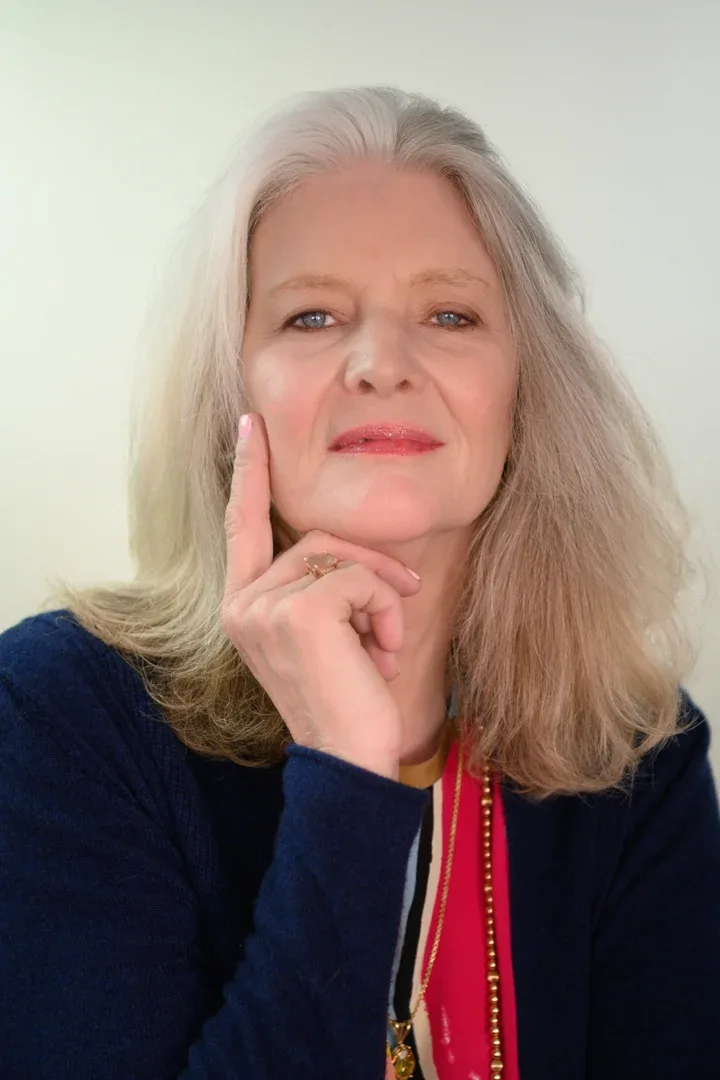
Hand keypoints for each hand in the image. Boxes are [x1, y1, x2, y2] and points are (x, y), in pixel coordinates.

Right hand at [220, 413, 421, 779]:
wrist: (350, 759)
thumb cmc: (346, 697)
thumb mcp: (327, 634)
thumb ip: (318, 585)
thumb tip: (346, 548)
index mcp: (243, 605)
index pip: (242, 524)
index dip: (248, 472)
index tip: (250, 426)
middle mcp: (241, 603)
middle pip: (316, 537)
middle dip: (369, 568)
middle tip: (398, 608)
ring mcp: (262, 607)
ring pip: (341, 555)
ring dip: (380, 596)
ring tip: (381, 646)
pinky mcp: (296, 612)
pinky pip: (359, 576)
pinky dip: (386, 609)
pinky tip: (382, 653)